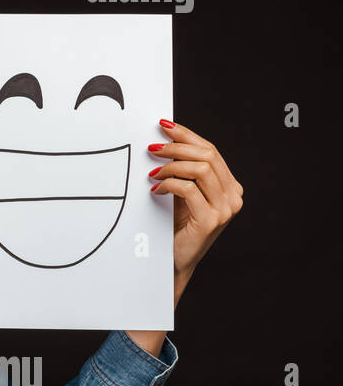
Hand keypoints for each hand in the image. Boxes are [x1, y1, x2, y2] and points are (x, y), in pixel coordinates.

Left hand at [148, 118, 242, 286]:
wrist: (176, 259)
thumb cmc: (177, 225)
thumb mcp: (183, 193)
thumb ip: (182, 171)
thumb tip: (163, 140)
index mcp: (230, 186)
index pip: (211, 150)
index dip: (187, 135)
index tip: (164, 125)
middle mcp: (233, 196)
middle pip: (207, 156)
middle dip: (176, 147)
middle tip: (153, 148)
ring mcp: (225, 208)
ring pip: (199, 169)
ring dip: (171, 166)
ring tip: (153, 172)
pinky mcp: (211, 219)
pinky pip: (188, 189)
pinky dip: (169, 184)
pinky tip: (156, 189)